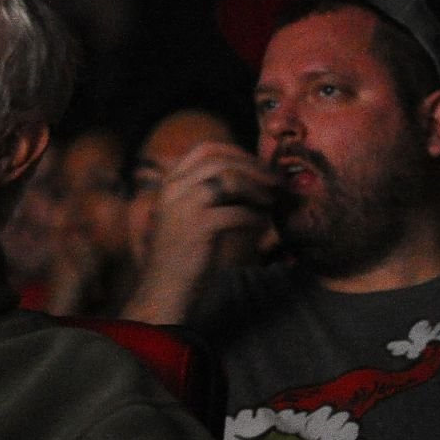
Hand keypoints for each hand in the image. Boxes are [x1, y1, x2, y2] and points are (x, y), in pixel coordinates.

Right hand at [125, 143, 277, 321]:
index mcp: (170, 182)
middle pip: (221, 161)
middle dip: (253, 168)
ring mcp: (184, 206)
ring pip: (229, 180)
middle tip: (275, 181)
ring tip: (273, 200)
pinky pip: (237, 212)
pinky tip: (264, 224)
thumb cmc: (183, 255)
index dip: (236, 152)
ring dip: (258, 189)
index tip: (257, 165)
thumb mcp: (189, 214)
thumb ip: (209, 193)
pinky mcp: (198, 227)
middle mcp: (174, 189)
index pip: (205, 149)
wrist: (164, 290)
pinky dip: (256, 216)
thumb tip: (250, 176)